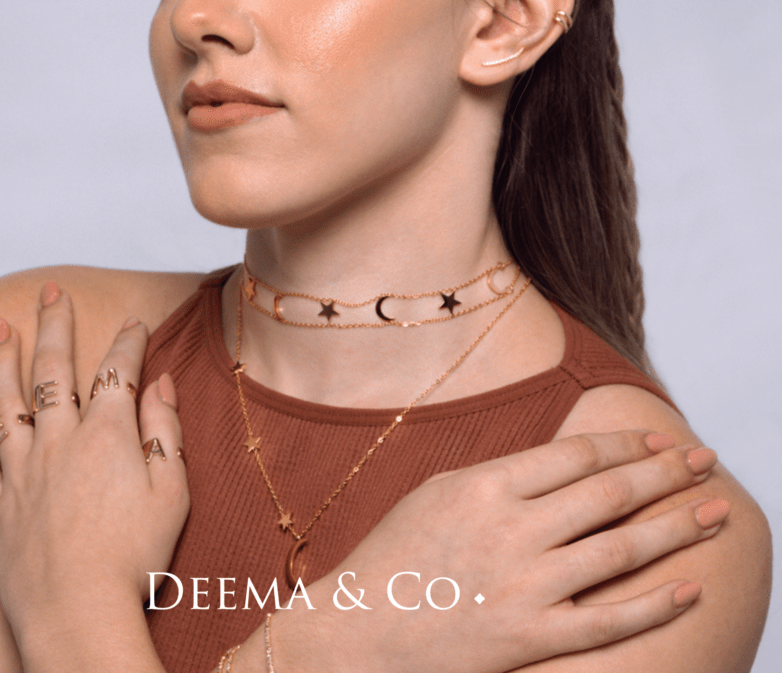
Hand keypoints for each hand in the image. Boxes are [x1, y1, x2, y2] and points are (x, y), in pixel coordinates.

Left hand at [0, 281, 189, 660]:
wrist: (77, 616)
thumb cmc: (134, 558)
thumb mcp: (173, 491)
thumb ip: (164, 431)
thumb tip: (160, 384)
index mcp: (107, 434)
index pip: (117, 370)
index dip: (129, 342)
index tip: (135, 323)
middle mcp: (59, 440)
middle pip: (53, 369)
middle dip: (54, 325)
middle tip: (51, 291)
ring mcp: (21, 470)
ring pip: (5, 400)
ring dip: (1, 360)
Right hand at [279, 431, 725, 672]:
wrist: (359, 630)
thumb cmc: (395, 554)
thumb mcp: (440, 492)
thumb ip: (501, 476)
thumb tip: (561, 464)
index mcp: (486, 485)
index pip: (576, 455)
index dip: (626, 444)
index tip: (659, 438)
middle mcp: (513, 529)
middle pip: (609, 493)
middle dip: (665, 472)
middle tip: (704, 460)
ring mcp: (525, 586)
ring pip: (621, 550)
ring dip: (677, 527)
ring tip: (716, 512)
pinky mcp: (532, 638)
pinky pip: (609, 621)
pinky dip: (655, 604)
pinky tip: (689, 587)